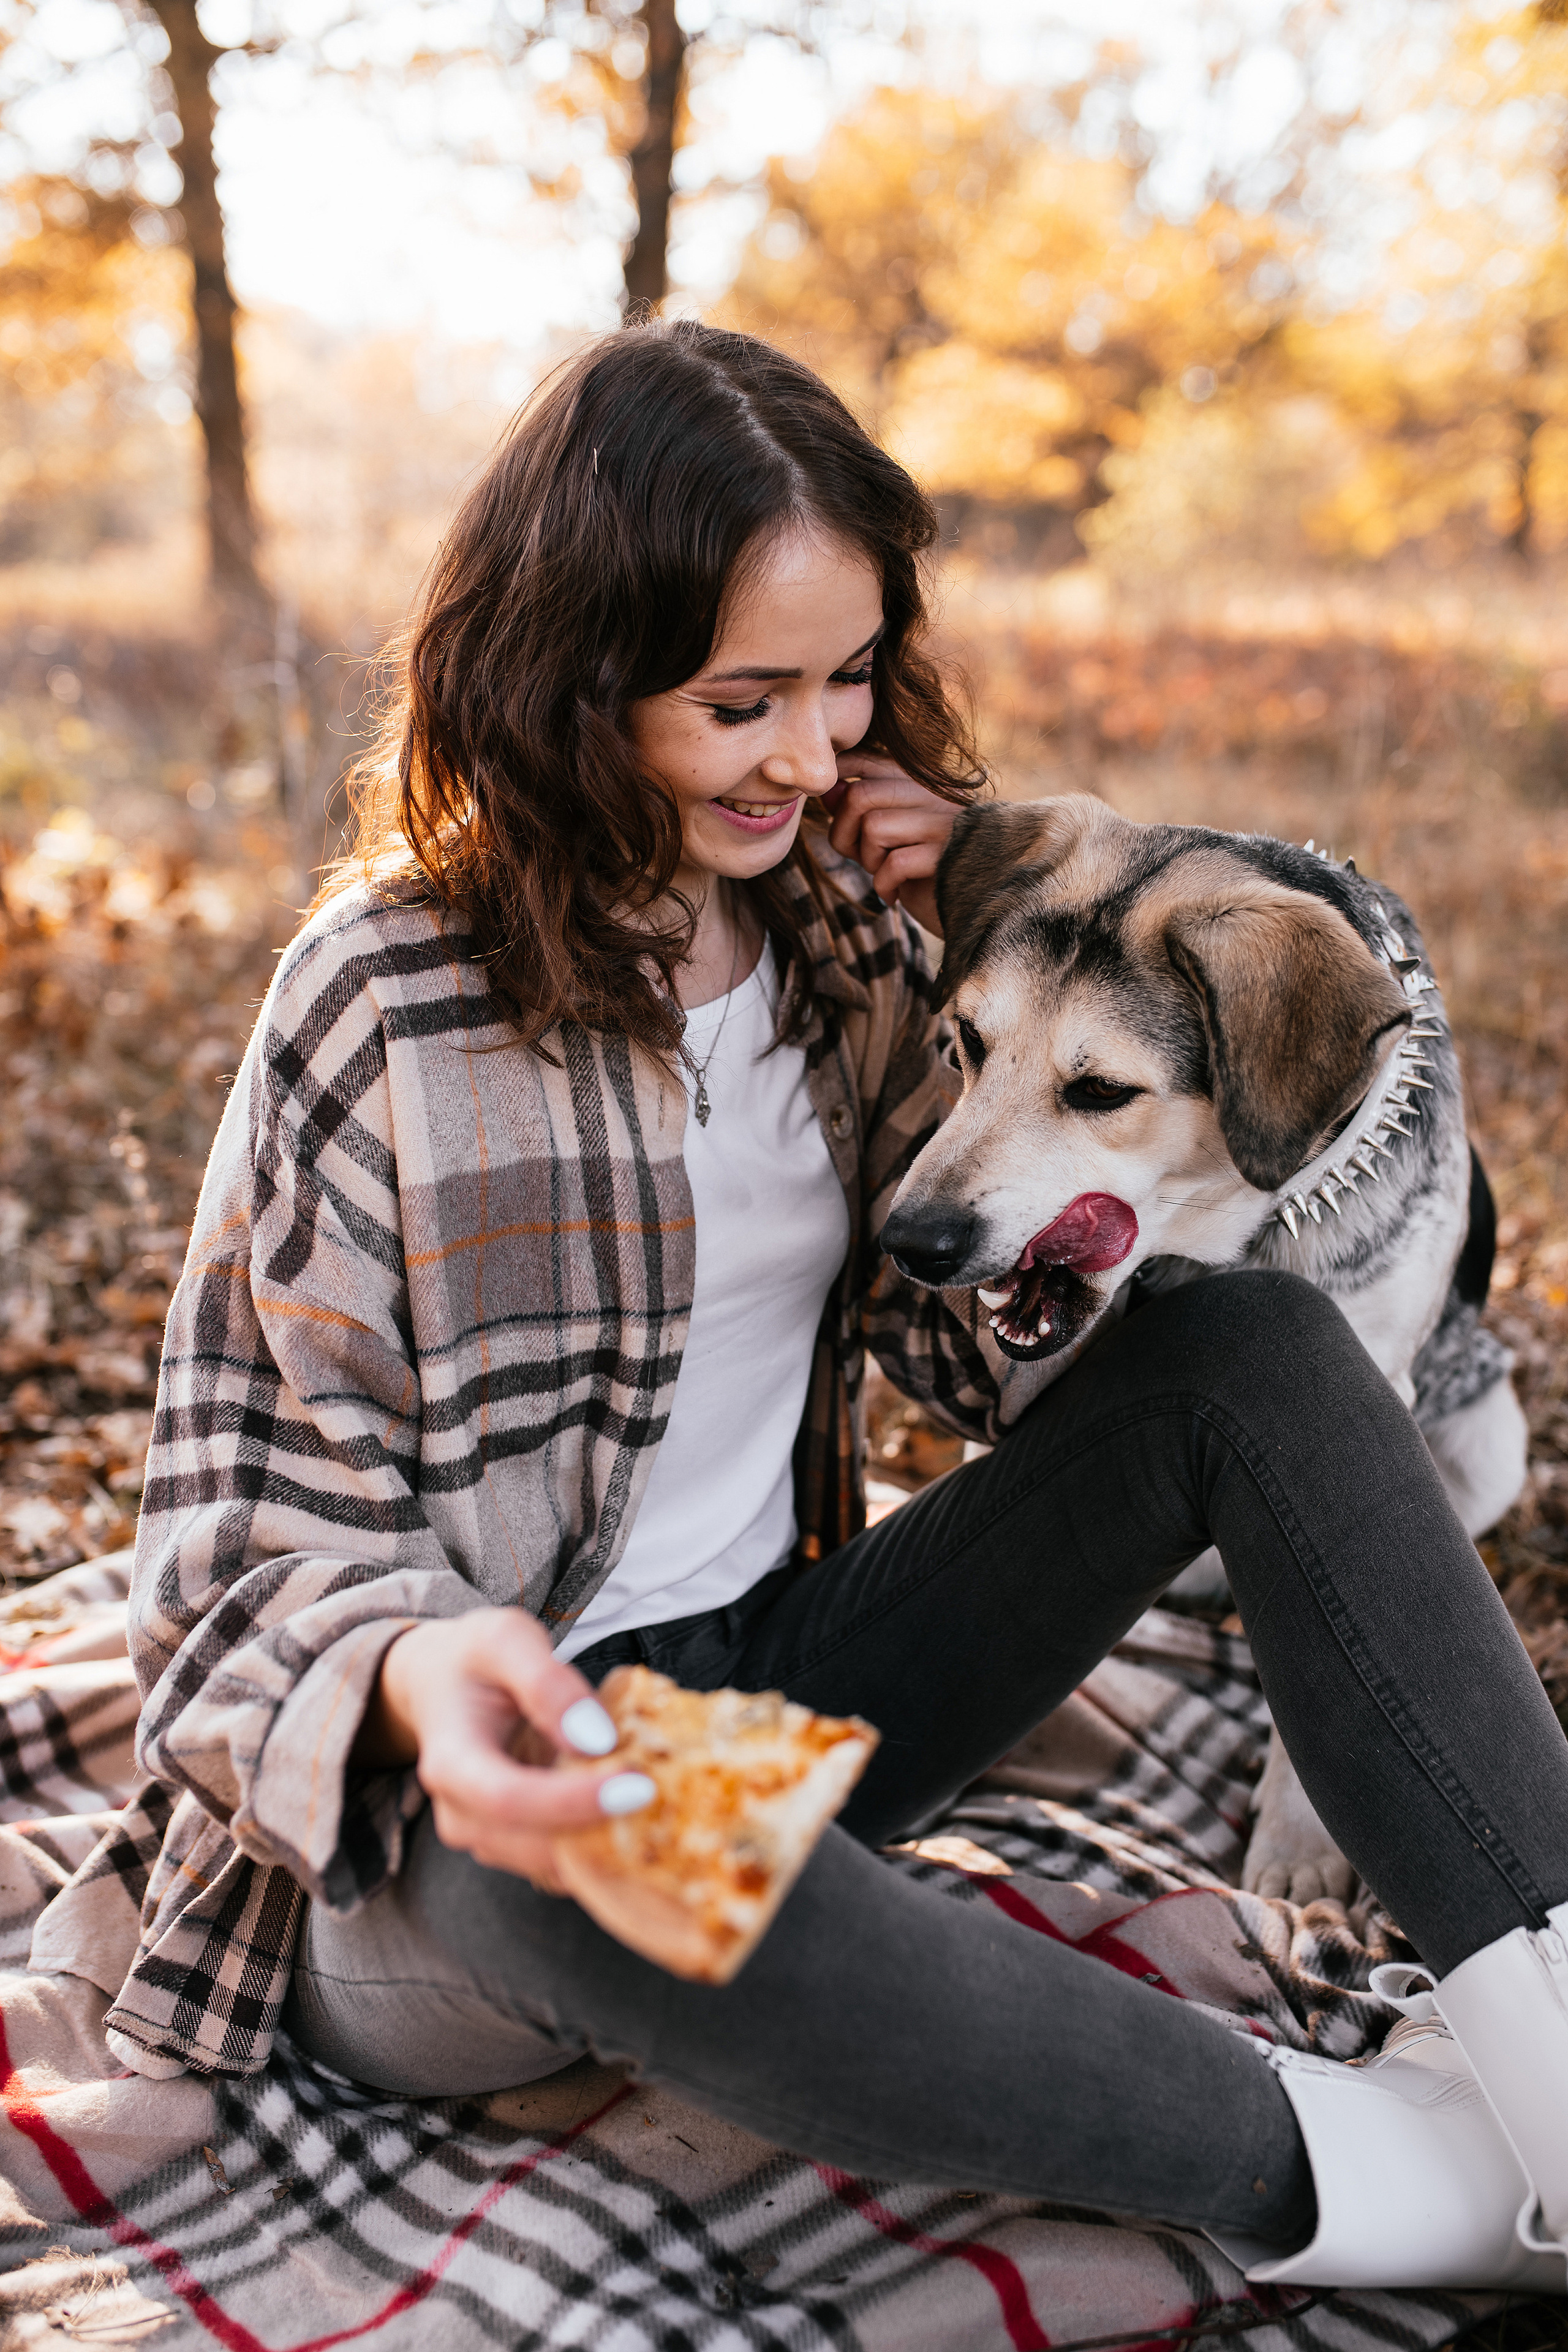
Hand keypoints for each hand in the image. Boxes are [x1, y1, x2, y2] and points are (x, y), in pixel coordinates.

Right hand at [357, 1610, 653, 1889]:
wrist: (440, 1684)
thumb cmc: (475, 1658)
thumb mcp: (506, 1640)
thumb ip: (547, 1683)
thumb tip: (596, 1740)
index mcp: (452, 1763)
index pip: (509, 1798)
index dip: (573, 1802)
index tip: (638, 1786)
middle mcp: (460, 1814)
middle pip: (533, 1845)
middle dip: (601, 1832)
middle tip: (668, 1800)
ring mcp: (485, 1837)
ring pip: (550, 1865)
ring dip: (606, 1846)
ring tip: (661, 1805)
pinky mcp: (512, 1845)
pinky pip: (559, 1863)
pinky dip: (600, 1848)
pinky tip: (638, 1814)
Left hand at [821, 754, 961, 934]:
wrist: (982, 907)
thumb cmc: (927, 873)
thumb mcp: (889, 839)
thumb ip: (861, 812)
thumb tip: (828, 789)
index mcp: (922, 783)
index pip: (867, 761)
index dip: (839, 782)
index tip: (836, 814)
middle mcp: (935, 796)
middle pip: (860, 795)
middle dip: (843, 832)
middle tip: (858, 857)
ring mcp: (946, 824)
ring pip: (874, 826)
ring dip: (868, 860)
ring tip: (884, 874)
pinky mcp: (949, 857)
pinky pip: (895, 863)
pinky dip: (883, 885)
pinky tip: (893, 895)